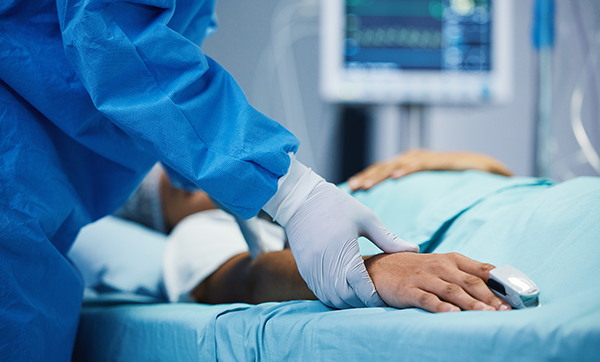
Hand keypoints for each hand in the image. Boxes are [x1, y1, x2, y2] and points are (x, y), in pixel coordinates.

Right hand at [284, 182, 418, 308]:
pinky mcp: (305, 268)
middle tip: (375, 299)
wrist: (300, 199)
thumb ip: (389, 239)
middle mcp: (326, 265)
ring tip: (360, 297)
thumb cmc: (336, 205)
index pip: (362, 288)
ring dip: (346, 301)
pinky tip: (343, 291)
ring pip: (331, 298)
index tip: (385, 299)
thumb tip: (414, 249)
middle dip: (361, 302)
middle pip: (346, 297)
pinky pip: (319, 292)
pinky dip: (332, 296)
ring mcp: (312, 269)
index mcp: (344, 252)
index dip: (374, 298)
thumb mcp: (366, 218)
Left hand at [348, 149, 512, 190]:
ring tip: (366, 185)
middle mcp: (413, 158)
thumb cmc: (456, 182)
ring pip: (397, 164)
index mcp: (407, 165)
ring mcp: (425, 157)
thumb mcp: (429, 190)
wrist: (487, 169)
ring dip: (380, 174)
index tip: (351, 189)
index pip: (381, 172)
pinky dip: (407, 169)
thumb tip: (396, 223)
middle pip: (383, 167)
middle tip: (352, 187)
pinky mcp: (439, 160)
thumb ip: (414, 197)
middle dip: (367, 177)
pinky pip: (420, 164)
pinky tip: (395, 176)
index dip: (366, 179)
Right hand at [364, 252, 511, 311]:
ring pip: (453, 290)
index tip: (520, 296)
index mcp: (453, 260)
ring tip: (488, 314)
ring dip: (472, 303)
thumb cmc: (416, 270)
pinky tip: (452, 314)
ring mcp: (424, 277)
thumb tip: (499, 291)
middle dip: (491, 297)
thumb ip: (466, 276)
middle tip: (508, 310)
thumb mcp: (442, 267)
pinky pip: (427, 298)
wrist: (378, 268)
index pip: (483, 270)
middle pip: (471, 282)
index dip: (502, 282)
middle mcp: (440, 266)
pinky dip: (441, 306)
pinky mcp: (408, 290)